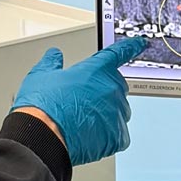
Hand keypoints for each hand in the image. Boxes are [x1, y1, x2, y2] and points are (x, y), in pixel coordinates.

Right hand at [11, 36, 147, 166]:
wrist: (43, 137)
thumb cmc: (43, 106)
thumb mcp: (41, 76)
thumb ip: (51, 62)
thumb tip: (54, 55)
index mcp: (96, 70)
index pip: (118, 53)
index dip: (131, 46)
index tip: (140, 43)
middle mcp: (111, 89)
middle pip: (117, 86)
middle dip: (104, 92)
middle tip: (83, 102)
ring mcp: (116, 113)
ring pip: (119, 111)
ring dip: (107, 114)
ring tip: (83, 122)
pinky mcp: (117, 136)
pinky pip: (120, 134)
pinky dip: (108, 136)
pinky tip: (91, 137)